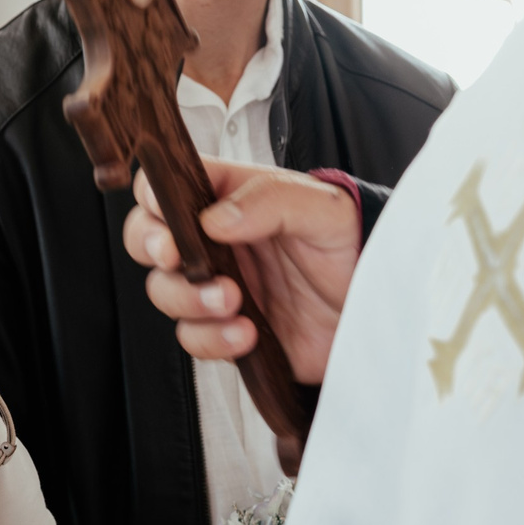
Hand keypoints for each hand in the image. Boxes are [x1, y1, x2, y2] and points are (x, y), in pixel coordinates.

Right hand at [121, 157, 359, 383]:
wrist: (378, 309)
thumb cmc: (352, 247)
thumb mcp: (322, 210)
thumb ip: (270, 200)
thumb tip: (213, 219)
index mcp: (228, 198)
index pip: (166, 185)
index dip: (152, 197)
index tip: (166, 216)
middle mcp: (213, 241)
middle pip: (146, 238)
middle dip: (152, 249)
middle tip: (177, 257)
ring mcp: (216, 286)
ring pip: (163, 291)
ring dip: (187, 298)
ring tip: (231, 300)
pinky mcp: (226, 330)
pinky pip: (193, 338)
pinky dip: (211, 339)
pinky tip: (245, 333)